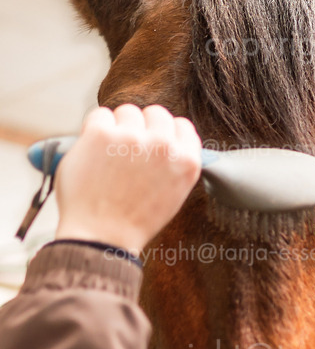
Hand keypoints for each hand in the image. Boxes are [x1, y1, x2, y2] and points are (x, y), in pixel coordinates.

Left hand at [54, 104, 201, 254]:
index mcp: (186, 162)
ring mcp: (132, 137)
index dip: (167, 133)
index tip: (155, 141)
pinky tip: (94, 151)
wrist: (102, 236)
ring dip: (118, 126)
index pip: (183, 126)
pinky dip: (94, 129)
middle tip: (129, 149)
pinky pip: (100, 114)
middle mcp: (163, 146)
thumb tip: (169, 142)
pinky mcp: (101, 133)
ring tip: (110, 154)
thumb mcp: (173, 196)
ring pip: (127, 111)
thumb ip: (174, 166)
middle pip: (156, 113)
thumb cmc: (134, 222)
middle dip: (143, 127)